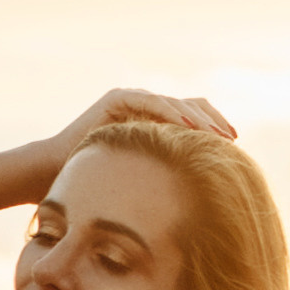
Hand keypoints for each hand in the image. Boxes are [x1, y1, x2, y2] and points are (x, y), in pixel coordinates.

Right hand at [40, 86, 239, 168]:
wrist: (55, 170)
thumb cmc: (96, 181)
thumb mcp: (141, 176)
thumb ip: (164, 172)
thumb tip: (198, 190)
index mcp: (153, 121)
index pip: (192, 117)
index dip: (214, 128)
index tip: (234, 145)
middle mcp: (144, 106)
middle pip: (190, 106)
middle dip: (213, 122)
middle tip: (232, 138)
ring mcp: (131, 99)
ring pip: (174, 103)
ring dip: (197, 119)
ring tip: (217, 134)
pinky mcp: (117, 99)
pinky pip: (150, 103)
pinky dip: (170, 114)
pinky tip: (188, 127)